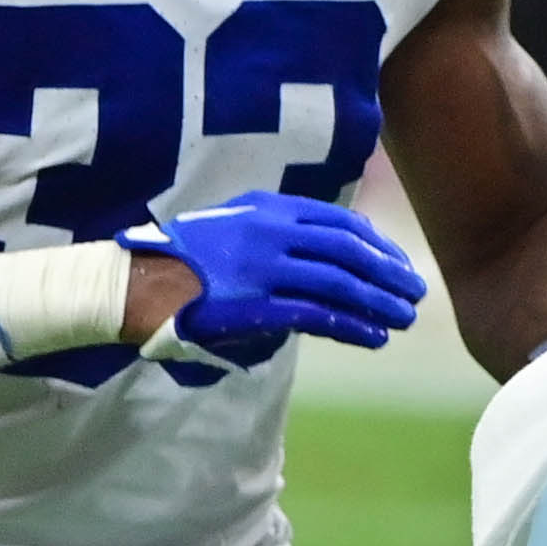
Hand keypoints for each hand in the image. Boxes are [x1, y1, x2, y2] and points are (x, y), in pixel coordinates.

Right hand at [125, 191, 428, 358]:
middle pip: (351, 253)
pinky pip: (317, 316)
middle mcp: (271, 232)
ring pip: (341, 284)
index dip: (379, 247)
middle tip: (416, 293)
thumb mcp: (234, 226)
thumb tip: (328, 257)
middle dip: (389, 275)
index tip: (400, 265)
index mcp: (269, 209)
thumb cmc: (183, 258)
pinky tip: (374, 337)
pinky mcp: (254, 305)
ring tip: (404, 320)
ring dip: (380, 303)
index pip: (342, 224)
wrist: (131, 282)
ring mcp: (263, 268)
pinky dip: (353, 326)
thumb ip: (278, 234)